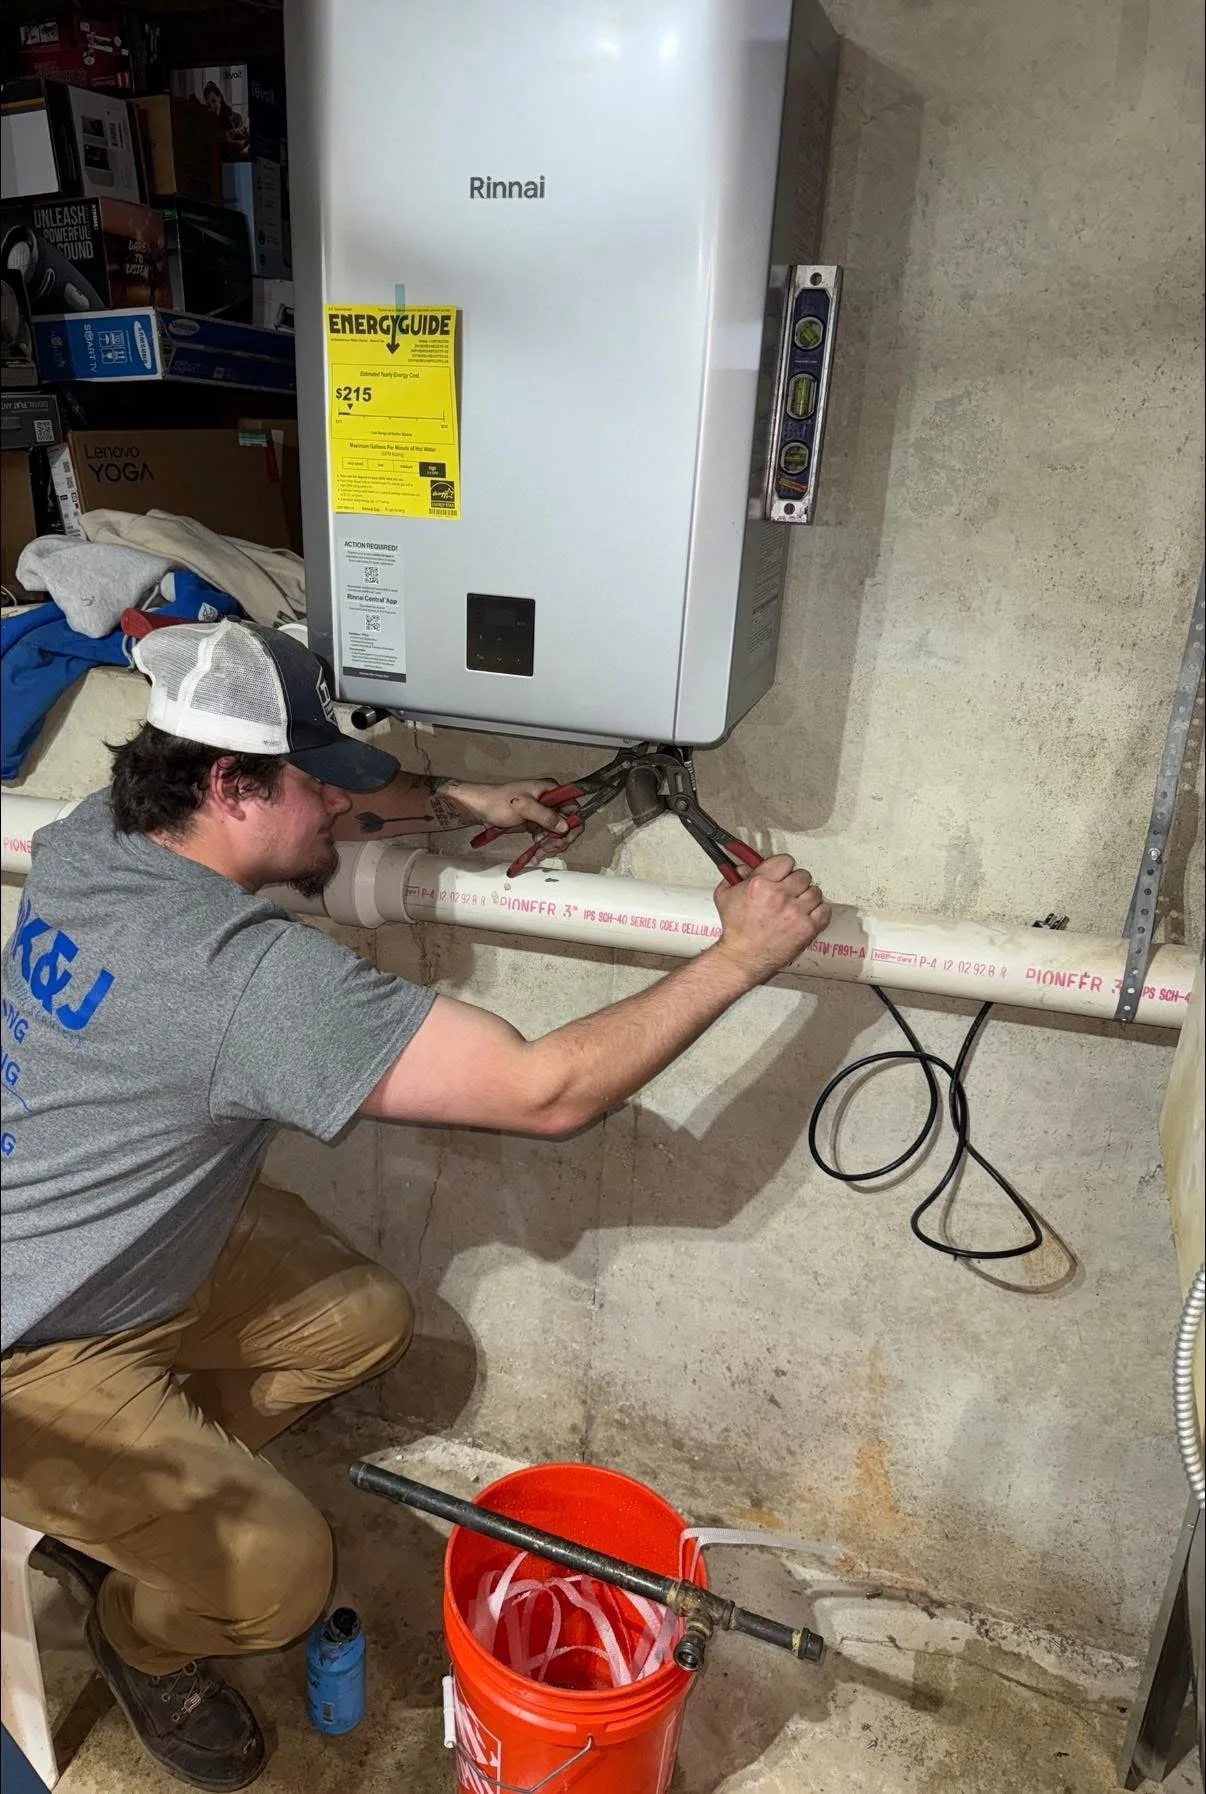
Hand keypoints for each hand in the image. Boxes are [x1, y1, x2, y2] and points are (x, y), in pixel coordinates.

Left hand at [446, 779, 571, 841]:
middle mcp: (550, 801)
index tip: (562, 838)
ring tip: (539, 853)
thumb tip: (564, 826)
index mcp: (550, 790)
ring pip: (558, 833)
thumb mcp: (523, 807)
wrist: (481, 808)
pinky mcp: (535, 823)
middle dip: (559, 839)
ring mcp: (543, 813)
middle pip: (567, 824)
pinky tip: (536, 854)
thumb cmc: (498, 802)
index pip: (573, 808)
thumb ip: (545, 816)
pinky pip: (546, 837)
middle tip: (547, 848)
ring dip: (551, 846)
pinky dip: (543, 847)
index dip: (572, 824)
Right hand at [711, 855, 829, 983]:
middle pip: (803, 875)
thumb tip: (746, 867)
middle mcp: (779, 895)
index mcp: (760, 883)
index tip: (783, 874)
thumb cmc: (735, 930)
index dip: (784, 868)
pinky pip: (824, 910)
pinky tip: (808, 915)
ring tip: (799, 905)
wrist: (742, 957)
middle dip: (796, 883)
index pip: (786, 861)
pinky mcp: (807, 928)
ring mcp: (795, 911)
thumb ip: (735, 877)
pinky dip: (819, 912)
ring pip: (815, 892)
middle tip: (790, 892)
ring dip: (808, 897)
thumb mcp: (725, 896)